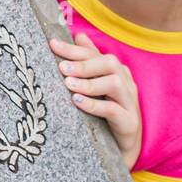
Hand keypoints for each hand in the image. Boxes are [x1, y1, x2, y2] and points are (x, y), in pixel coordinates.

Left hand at [50, 33, 141, 168]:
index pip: (95, 54)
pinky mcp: (129, 122)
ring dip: (89, 83)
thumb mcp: (96, 85)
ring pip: (115, 84)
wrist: (120, 146)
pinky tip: (78, 102)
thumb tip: (78, 35)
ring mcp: (130, 102)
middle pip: (109, 63)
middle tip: (61, 67)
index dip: (74, 49)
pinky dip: (95, 105)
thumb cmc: (105, 111)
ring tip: (68, 85)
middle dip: (83, 64)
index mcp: (116, 71)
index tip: (52, 44)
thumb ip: (88, 60)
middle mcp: (126, 83)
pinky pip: (114, 110)